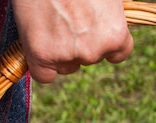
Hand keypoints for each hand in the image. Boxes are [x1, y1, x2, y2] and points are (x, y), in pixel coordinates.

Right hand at [11, 0, 133, 82]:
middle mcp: (93, 51)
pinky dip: (40, 64)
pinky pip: (44, 75)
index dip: (105, 43)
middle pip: (89, 59)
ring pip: (66, 67)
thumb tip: (104, 21)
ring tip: (50, 19)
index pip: (118, 54)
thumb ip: (108, 14)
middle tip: (65, 14)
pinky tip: (37, 43)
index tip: (95, 32)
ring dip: (59, 52)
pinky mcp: (42, 54)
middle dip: (79, 42)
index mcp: (116, 35)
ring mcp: (67, 55)